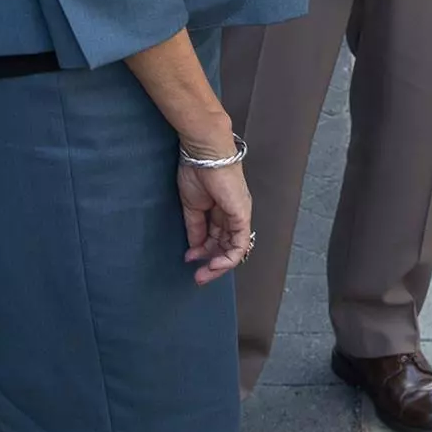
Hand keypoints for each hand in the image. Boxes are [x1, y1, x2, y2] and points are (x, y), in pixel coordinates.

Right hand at [177, 160, 251, 285]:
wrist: (204, 154)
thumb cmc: (196, 171)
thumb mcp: (192, 206)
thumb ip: (196, 228)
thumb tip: (195, 247)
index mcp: (222, 208)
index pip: (217, 237)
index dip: (204, 251)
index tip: (189, 258)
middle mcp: (233, 213)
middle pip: (226, 245)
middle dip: (211, 262)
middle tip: (198, 276)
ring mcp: (240, 215)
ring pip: (234, 249)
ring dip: (218, 265)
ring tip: (203, 274)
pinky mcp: (242, 216)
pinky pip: (239, 244)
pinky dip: (227, 259)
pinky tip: (213, 265)